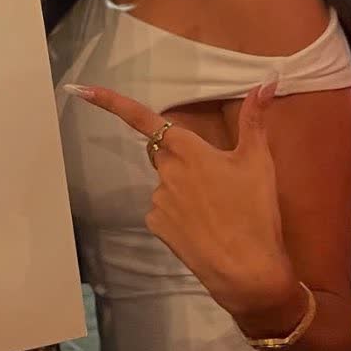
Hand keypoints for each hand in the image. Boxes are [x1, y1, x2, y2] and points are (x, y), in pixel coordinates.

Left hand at [65, 81, 299, 320]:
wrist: (246, 269)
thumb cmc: (254, 211)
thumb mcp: (259, 161)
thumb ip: (256, 119)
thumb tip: (267, 81)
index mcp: (187, 150)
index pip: (144, 119)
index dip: (112, 102)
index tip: (83, 90)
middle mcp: (165, 172)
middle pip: (166, 154)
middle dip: (186, 160)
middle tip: (220, 179)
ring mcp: (157, 200)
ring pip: (168, 184)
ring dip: (186, 189)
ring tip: (219, 209)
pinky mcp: (155, 225)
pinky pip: (164, 210)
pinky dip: (180, 214)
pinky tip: (204, 227)